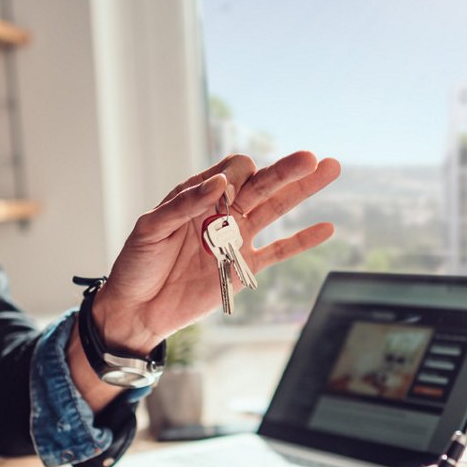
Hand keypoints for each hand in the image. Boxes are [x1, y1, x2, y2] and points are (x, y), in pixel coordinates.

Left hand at [91, 151, 340, 351]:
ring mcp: (236, 239)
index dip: (235, 177)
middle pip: (262, 184)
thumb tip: (221, 184)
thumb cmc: (137, 263)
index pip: (231, 172)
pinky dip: (302, 241)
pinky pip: (279, 251)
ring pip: (276, 209)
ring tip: (329, 168)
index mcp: (198, 195)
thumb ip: (185, 204)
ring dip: (302, 190)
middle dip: (285, 170)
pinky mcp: (244, 268)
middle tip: (309, 158)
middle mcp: (222, 212)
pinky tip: (327, 228)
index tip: (225, 192)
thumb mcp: (151, 228)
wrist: (137, 308)